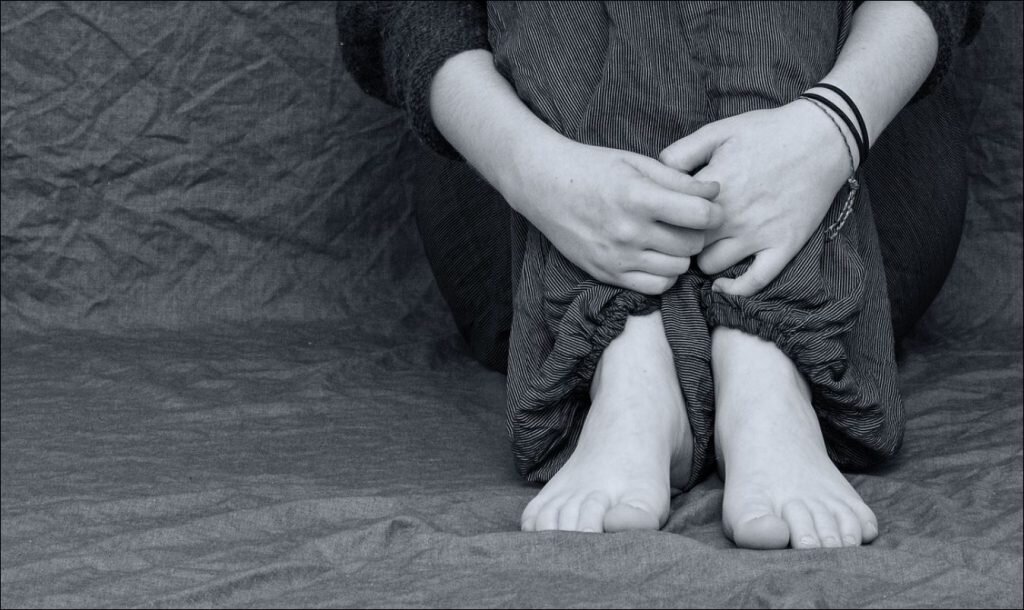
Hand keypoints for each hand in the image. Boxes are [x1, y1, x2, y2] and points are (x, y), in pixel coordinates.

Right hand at [503, 136, 722, 295]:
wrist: (544, 186)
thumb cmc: (592, 168)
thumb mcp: (636, 163)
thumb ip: (678, 180)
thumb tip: (715, 193)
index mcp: (638, 197)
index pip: (699, 215)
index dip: (714, 211)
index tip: (710, 207)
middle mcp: (628, 231)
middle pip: (692, 245)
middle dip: (698, 233)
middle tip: (688, 222)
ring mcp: (617, 257)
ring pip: (678, 269)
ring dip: (682, 255)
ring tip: (671, 238)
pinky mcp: (607, 274)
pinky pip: (655, 287)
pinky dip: (665, 275)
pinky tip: (657, 257)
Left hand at [659, 100, 852, 296]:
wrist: (823, 138)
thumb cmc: (768, 131)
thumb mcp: (718, 130)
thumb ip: (681, 152)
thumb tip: (656, 173)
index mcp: (713, 188)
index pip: (670, 217)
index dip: (663, 218)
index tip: (664, 216)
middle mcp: (732, 216)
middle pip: (686, 244)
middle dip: (679, 241)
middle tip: (680, 234)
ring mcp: (758, 235)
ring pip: (711, 266)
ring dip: (703, 259)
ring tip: (705, 248)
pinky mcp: (783, 247)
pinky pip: (754, 282)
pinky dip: (735, 288)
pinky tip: (723, 284)